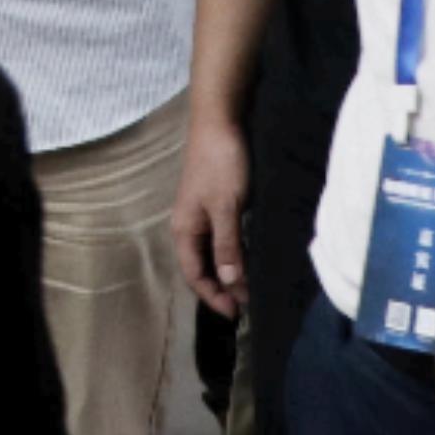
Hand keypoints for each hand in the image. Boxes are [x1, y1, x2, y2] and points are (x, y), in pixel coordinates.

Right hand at [178, 108, 255, 317]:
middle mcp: (189, 225)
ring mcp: (202, 214)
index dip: (213, 296)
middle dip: (221, 288)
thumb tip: (230, 283)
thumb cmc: (220, 163)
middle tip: (246, 305)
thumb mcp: (226, 207)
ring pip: (213, 253)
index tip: (236, 313)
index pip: (194, 275)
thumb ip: (227, 245)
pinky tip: (250, 256)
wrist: (219, 121)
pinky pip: (222, 237)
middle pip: (202, 267)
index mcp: (184, 229)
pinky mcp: (216, 203)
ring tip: (250, 287)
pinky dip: (234, 252)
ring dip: (229, 271)